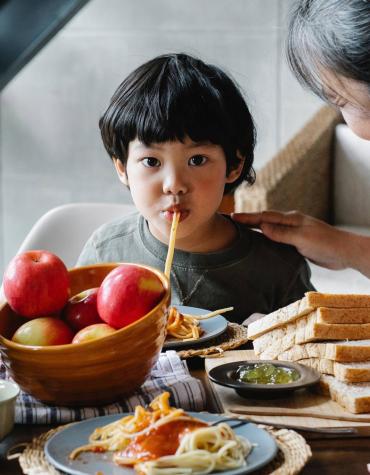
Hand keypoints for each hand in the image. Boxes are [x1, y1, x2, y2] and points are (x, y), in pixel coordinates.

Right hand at [232, 210, 349, 269]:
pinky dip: (265, 238)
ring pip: (270, 229)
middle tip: (231, 220)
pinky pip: (276, 239)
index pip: (264, 216)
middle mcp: (291, 224)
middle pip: (265, 220)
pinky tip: (260, 243)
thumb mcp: (302, 238)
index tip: (232, 216)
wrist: (344, 253)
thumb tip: (262, 226)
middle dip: (248, 220)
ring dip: (255, 228)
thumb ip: (282, 233)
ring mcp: (293, 233)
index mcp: (291, 219)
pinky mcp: (296, 243)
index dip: (248, 217)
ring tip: (240, 230)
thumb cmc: (326, 243)